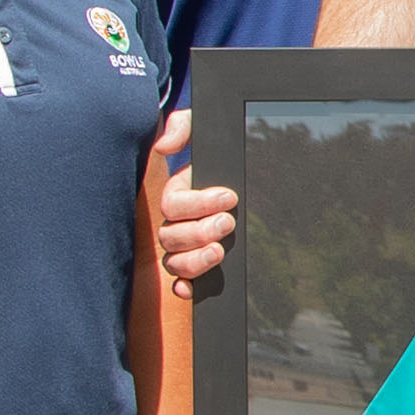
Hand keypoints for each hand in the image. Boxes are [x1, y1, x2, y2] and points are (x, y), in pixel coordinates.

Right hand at [154, 109, 239, 293]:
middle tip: (227, 223)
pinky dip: (185, 285)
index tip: (229, 197)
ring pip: (174, 261)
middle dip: (199, 231)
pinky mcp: (201, 264)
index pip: (173, 205)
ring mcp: (189, 245)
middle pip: (171, 237)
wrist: (250, 171)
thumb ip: (185, 126)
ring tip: (219, 251)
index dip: (198, 203)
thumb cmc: (222, 151)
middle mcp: (180, 222)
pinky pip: (183, 280)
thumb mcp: (205, 127)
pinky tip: (191, 288)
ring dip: (194, 260)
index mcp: (179, 193)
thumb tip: (164, 146)